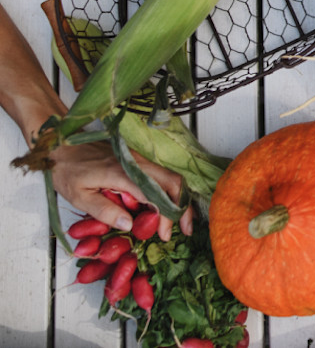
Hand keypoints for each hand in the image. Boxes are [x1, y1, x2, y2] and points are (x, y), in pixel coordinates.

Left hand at [49, 140, 192, 240]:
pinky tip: (166, 207)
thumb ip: (104, 211)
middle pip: (172, 182)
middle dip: (183, 206)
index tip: (164, 234)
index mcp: (123, 173)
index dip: (165, 216)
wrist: (63, 144)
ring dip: (179, 199)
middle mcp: (137, 164)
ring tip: (180, 221)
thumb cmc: (68, 171)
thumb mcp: (79, 196)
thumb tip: (129, 225)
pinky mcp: (138, 161)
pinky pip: (161, 176)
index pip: (155, 194)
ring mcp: (140, 160)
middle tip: (186, 229)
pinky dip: (169, 193)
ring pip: (170, 177)